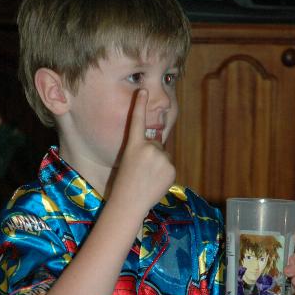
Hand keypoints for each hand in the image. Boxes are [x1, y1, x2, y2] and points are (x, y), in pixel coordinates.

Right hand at [110, 89, 175, 212]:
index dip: (140, 105)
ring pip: (163, 156)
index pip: (137, 121)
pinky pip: (169, 166)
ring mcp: (161, 158)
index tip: (143, 91)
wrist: (129, 203)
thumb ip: (142, 152)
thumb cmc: (124, 185)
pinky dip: (164, 174)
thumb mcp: (127, 162)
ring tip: (147, 179)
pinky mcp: (170, 168)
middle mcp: (148, 148)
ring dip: (158, 165)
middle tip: (141, 172)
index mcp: (133, 146)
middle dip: (151, 155)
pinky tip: (154, 183)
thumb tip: (158, 150)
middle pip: (155, 145)